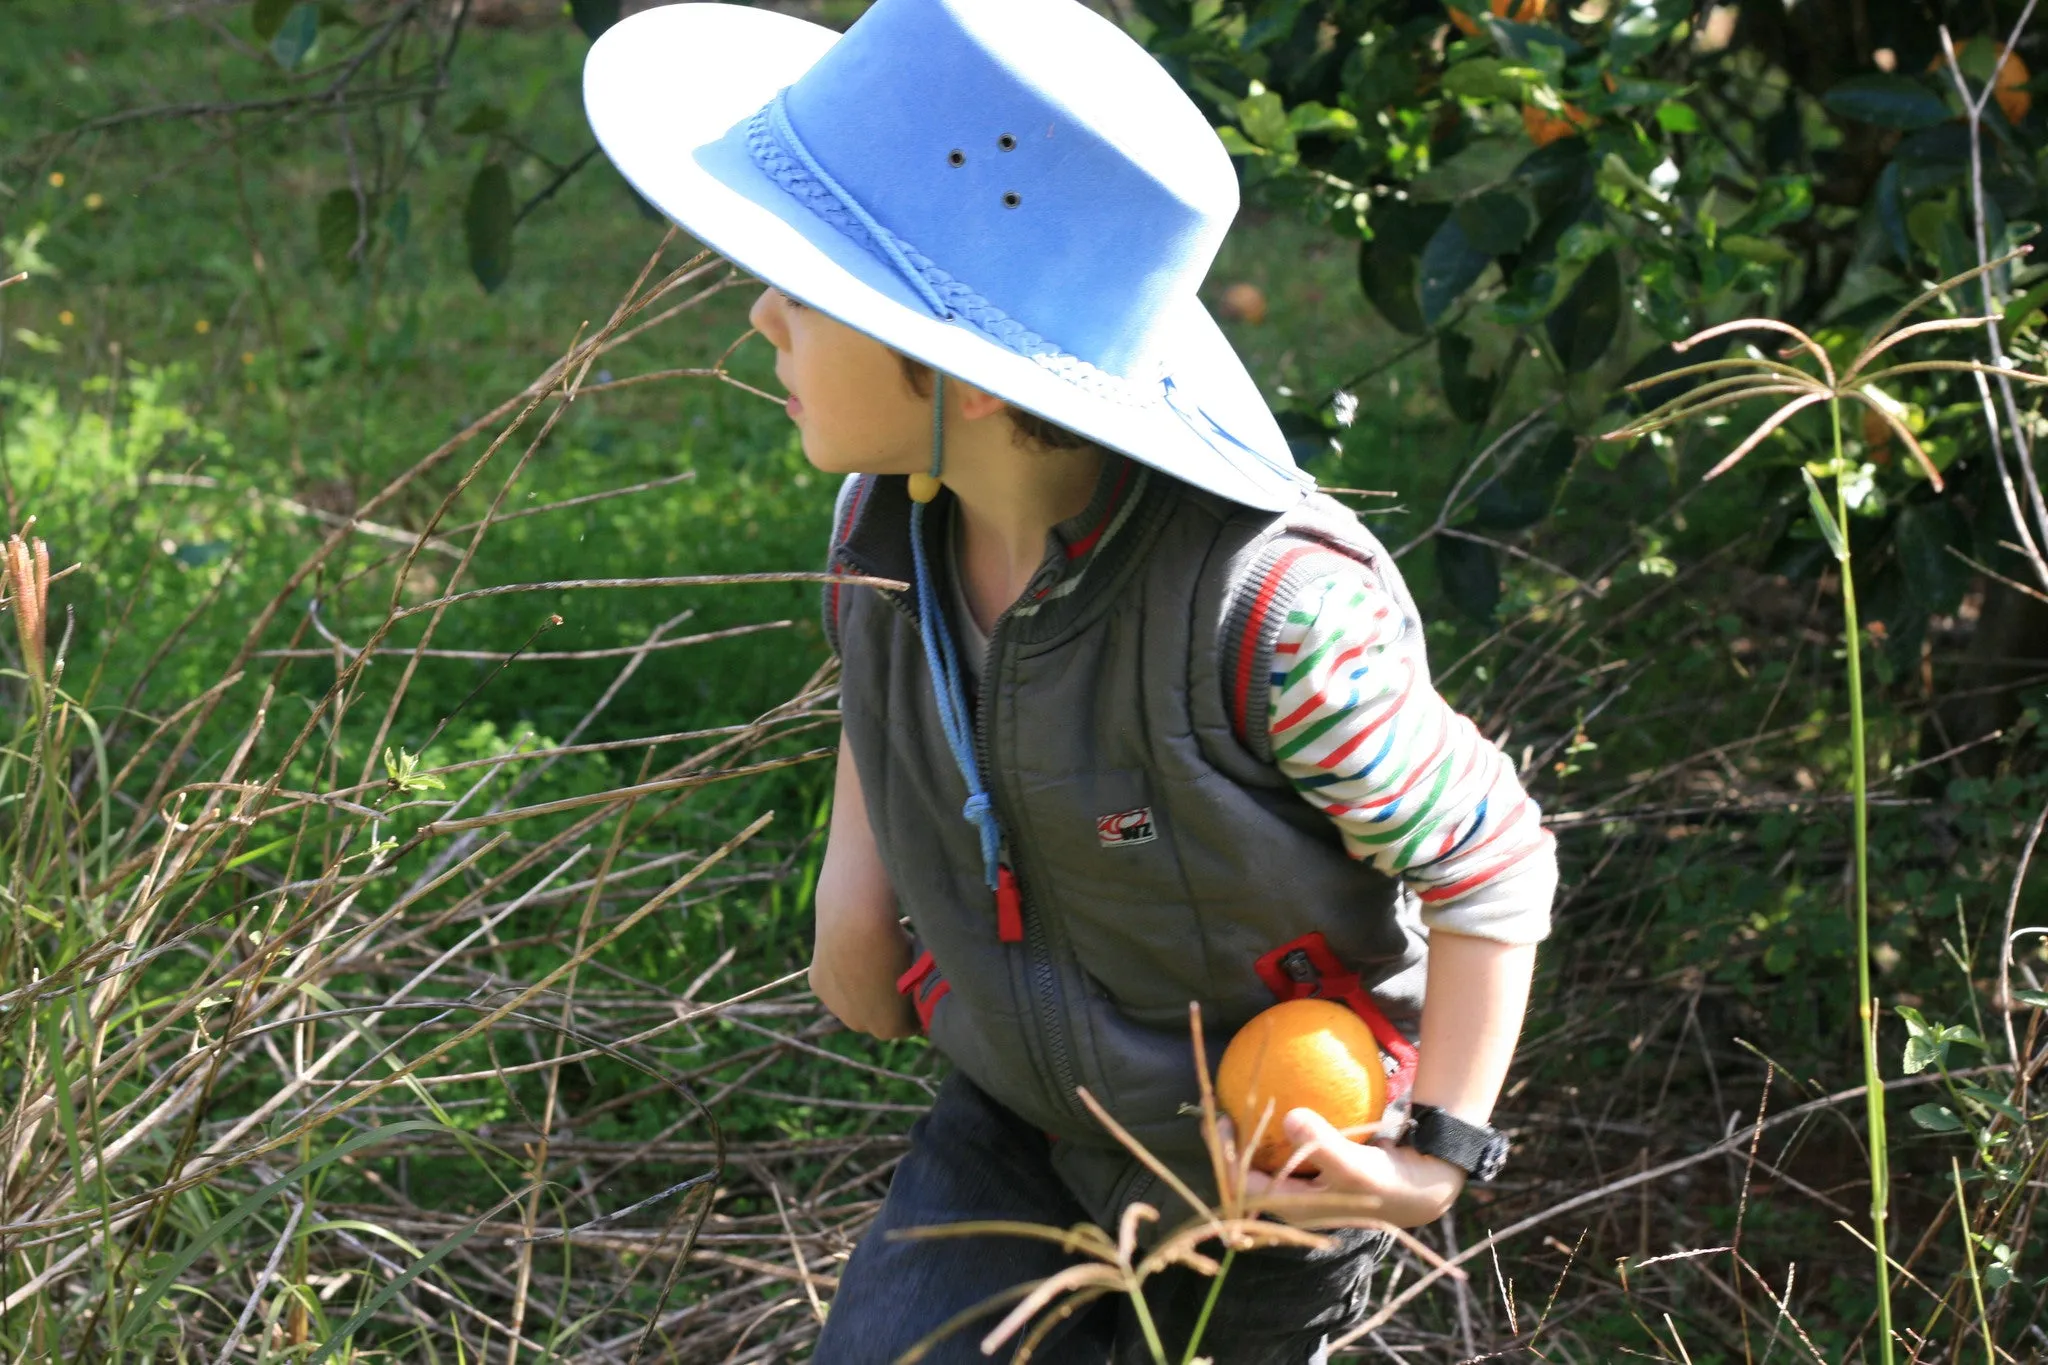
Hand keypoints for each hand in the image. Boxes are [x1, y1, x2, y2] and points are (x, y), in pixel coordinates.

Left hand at [1243, 1108, 1465, 1228]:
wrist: (1423, 1187)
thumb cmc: (1386, 1184)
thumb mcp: (1354, 1168)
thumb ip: (1321, 1144)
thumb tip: (1288, 1117)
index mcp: (1293, 1206)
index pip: (1244, 1185)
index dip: (1226, 1156)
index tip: (1220, 1121)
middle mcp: (1295, 1198)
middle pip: (1251, 1171)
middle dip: (1234, 1144)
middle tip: (1225, 1109)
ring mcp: (1308, 1182)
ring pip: (1271, 1157)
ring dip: (1257, 1134)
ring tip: (1247, 1101)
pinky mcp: (1322, 1165)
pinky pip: (1295, 1142)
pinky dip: (1287, 1124)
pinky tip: (1287, 1095)